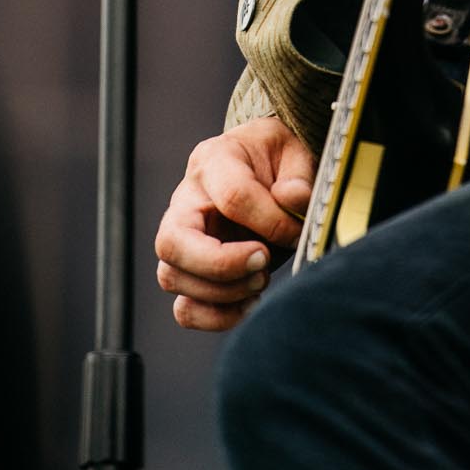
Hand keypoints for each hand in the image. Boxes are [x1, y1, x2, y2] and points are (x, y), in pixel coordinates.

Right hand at [154, 116, 315, 331]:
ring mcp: (181, 237)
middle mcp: (186, 199)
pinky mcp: (189, 271)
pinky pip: (184, 307)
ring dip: (222, 292)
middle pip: (172, 241)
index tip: (294, 232)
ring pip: (172, 277)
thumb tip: (292, 200)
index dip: (268, 222)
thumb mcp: (295, 152)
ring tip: (261, 279)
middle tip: (264, 261)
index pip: (231, 196)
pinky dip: (215, 316)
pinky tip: (249, 303)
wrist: (265, 166)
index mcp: (214, 160)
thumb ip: (298, 176)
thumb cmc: (276, 159)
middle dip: (222, 264)